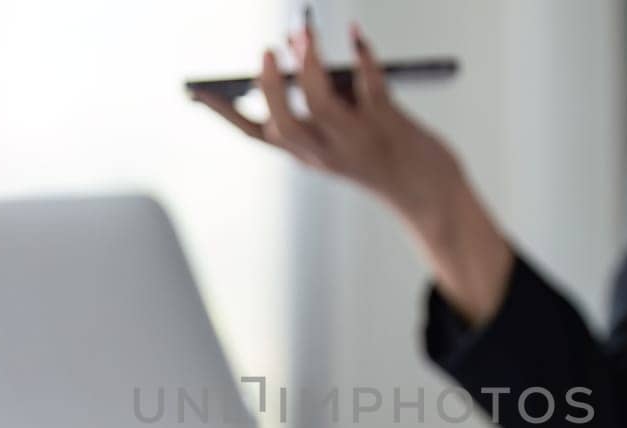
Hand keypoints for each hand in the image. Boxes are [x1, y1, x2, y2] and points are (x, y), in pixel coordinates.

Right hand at [190, 22, 512, 324]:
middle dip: (270, 86)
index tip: (196, 93)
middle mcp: (326, 151)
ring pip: (319, 103)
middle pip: (282, 122)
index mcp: (308, 154)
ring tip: (304, 34)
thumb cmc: (385, 157)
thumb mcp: (343, 132)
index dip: (223, 114)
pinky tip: (356, 34)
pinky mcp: (389, 126)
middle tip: (267, 52)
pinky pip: (370, 85)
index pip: (256, 135)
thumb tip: (298, 43)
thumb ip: (321, 94)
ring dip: (308, 65)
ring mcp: (357, 140)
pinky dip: (362, 55)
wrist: (430, 195)